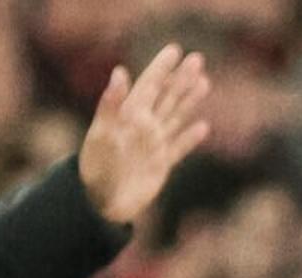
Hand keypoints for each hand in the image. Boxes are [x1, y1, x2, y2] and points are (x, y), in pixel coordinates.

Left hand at [79, 45, 212, 228]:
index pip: (151, 86)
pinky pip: (179, 147)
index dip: (162, 68)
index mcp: (131, 116)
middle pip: (168, 97)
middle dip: (182, 77)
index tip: (176, 50)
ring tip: (204, 82)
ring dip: (190, 100)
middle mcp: (143, 127)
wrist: (100, 203)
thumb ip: (111, 104)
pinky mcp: (160, 165)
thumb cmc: (97, 169)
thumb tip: (120, 72)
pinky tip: (203, 127)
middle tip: (197, 58)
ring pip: (176, 116)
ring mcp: (153, 145)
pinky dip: (191, 137)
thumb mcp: (102, 135)